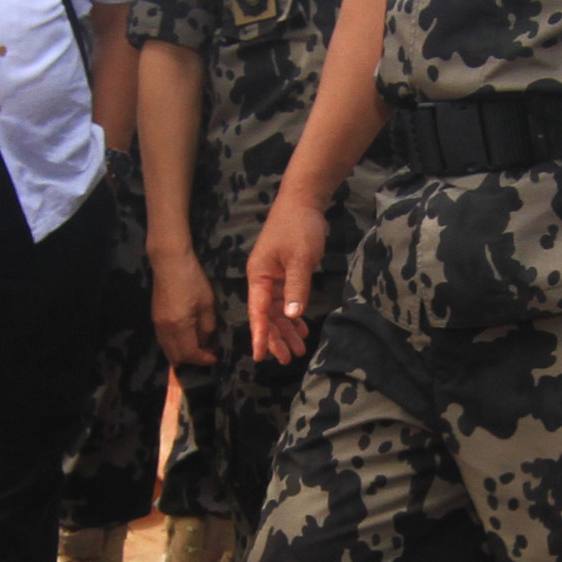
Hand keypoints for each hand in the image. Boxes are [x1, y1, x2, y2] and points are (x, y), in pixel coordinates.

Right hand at [150, 248, 216, 366]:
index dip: (203, 359)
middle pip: (176, 357)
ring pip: (168, 351)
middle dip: (193, 360)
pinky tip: (187, 339)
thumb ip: (208, 327)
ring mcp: (157, 325)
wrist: (169, 263)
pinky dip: (175, 346)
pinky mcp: (155, 319)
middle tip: (207, 354)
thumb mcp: (207, 304)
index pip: (190, 354)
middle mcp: (165, 330)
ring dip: (183, 354)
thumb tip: (207, 343)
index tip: (215, 358)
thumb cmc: (192, 280)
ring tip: (199, 348)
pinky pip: (164, 341)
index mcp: (179, 326)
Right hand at [246, 193, 328, 364]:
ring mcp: (273, 277)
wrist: (303, 202)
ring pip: (276, 311)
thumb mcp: (300, 258)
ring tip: (299, 350)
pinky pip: (286, 301)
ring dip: (286, 330)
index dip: (259, 335)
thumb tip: (291, 316)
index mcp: (259, 276)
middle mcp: (262, 280)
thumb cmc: (298, 227)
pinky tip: (301, 328)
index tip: (260, 356)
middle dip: (275, 338)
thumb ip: (297, 287)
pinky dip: (294, 315)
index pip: (257, 311)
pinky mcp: (285, 275)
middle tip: (288, 360)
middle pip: (265, 316)